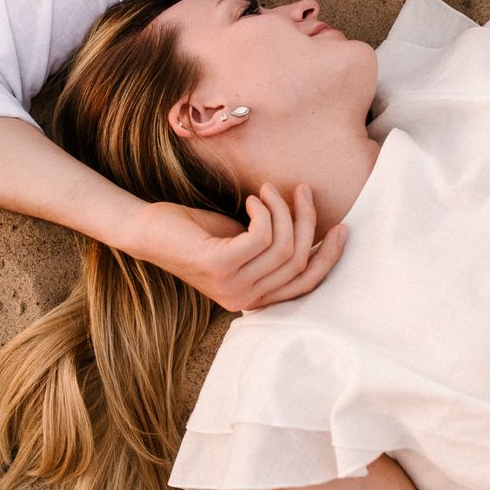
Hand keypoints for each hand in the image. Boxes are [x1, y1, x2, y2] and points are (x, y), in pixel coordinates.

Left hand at [125, 184, 347, 311]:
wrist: (148, 230)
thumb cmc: (196, 232)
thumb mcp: (243, 241)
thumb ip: (273, 245)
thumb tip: (311, 228)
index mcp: (255, 298)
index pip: (307, 284)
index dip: (328, 256)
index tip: (341, 226)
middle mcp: (246, 299)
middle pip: (299, 261)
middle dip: (307, 221)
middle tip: (302, 190)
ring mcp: (232, 286)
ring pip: (283, 246)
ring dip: (280, 209)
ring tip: (266, 190)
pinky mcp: (219, 266)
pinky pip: (262, 236)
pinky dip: (263, 212)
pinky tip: (250, 200)